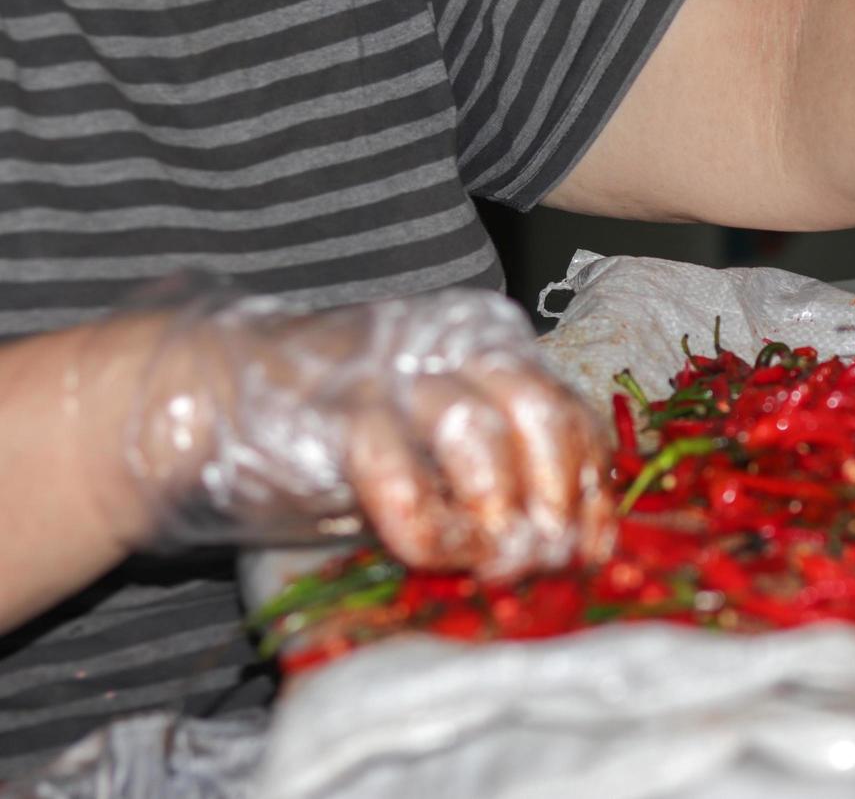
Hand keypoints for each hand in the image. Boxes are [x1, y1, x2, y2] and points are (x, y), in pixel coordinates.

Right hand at [111, 288, 610, 580]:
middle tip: (544, 559)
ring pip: (479, 428)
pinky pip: (393, 466)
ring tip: (493, 560)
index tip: (590, 552)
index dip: (593, 489)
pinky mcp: (331, 408)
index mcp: (495, 346)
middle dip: (557, 498)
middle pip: (542, 411)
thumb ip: (506, 474)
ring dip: (498, 509)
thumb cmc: (340, 437)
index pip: (574, 414)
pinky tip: (429, 554)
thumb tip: (576, 544)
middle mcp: (452, 346)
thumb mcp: (439, 451)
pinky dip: (424, 521)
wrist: (211, 401)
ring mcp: (390, 371)